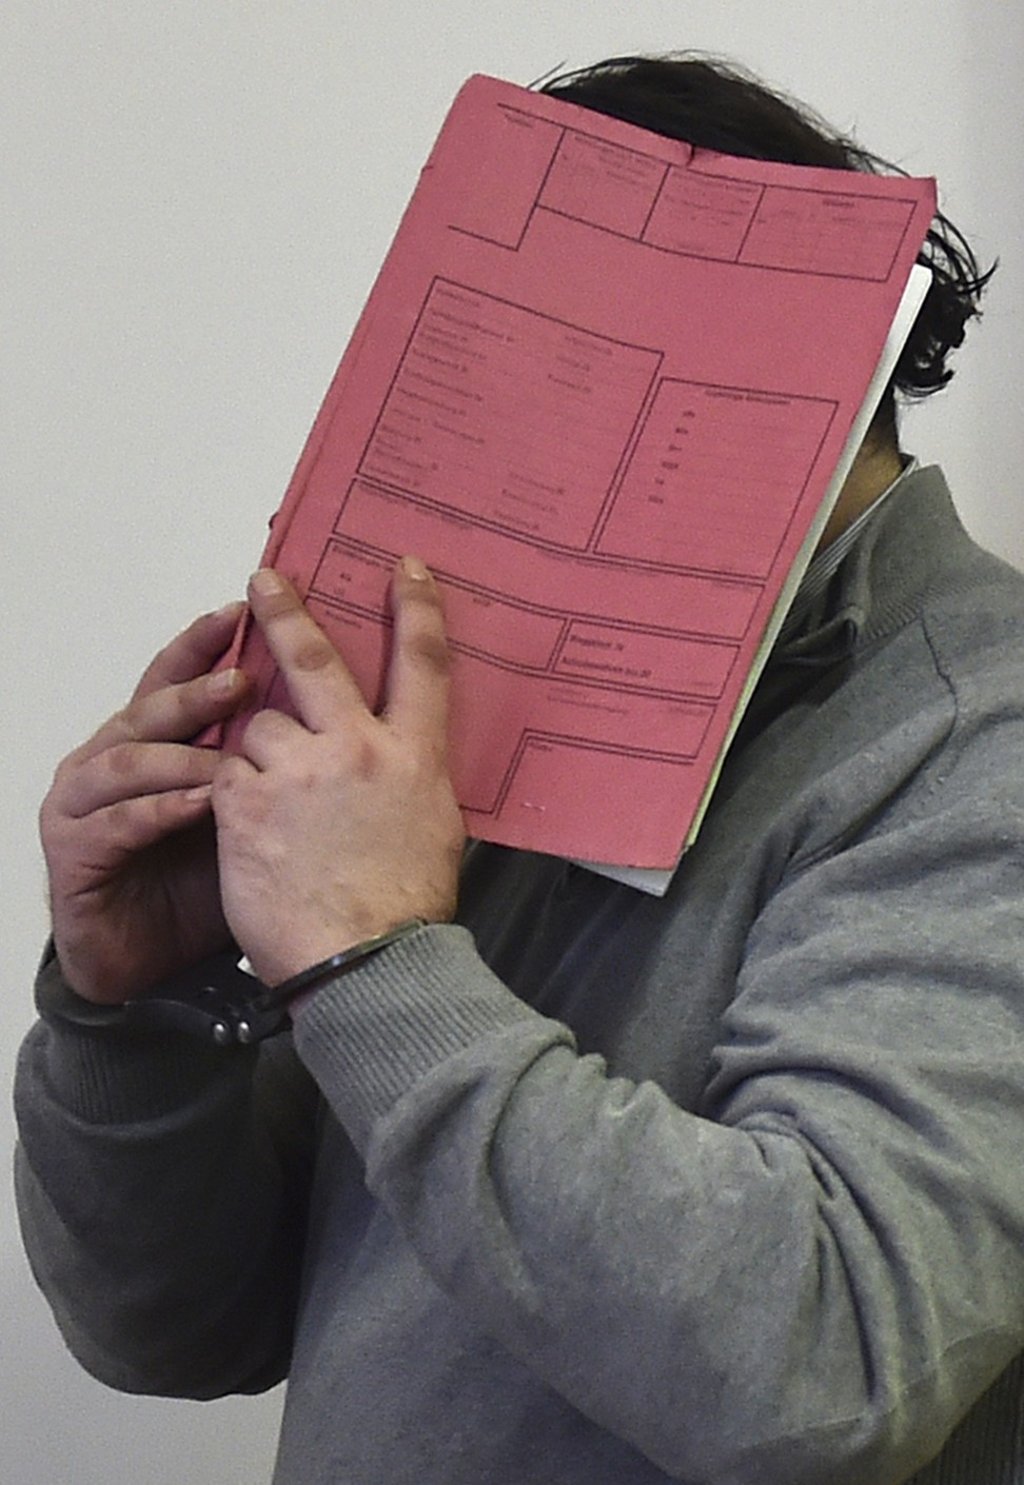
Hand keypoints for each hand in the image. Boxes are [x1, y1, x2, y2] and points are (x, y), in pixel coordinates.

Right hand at [40, 604, 249, 1003]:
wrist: (147, 966)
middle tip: (241, 679)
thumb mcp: (250, 814)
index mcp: (152, 742)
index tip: (242, 608)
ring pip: (128, 758)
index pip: (176, 678)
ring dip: (181, 754)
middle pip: (150, 708)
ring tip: (228, 755)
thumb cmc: (200, 883)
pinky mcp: (73, 851)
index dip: (203, 643)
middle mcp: (108, 759)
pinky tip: (200, 806)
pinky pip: (117, 822)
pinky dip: (160, 811)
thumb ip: (272, 764)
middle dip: (196, 692)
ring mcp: (82, 803)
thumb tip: (345, 711)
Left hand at [212, 559, 464, 985]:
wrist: (366, 963)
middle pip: (314, 660)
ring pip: (257, 726)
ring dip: (257, 752)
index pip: (424, 664)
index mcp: (414, 755)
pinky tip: (245, 826)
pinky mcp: (245, 802)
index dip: (416, 608)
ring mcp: (297, 771)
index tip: (405, 569)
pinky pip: (225, 772)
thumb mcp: (435, 828)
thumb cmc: (407, 907)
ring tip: (270, 802)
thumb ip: (410, 777)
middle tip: (264, 581)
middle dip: (285, 612)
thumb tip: (396, 757)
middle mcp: (356, 749)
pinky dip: (229, 791)